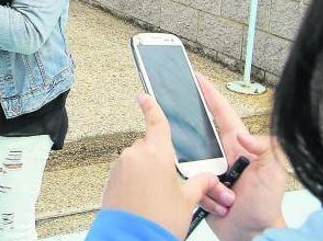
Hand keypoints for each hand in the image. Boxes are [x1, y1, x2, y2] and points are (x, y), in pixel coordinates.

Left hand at [101, 94, 220, 239]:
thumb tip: (210, 178)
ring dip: (147, 172)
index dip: (151, 106)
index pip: (156, 121)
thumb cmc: (158, 221)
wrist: (131, 238)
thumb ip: (200, 183)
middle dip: (160, 160)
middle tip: (171, 183)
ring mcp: (121, 167)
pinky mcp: (111, 180)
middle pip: (150, 147)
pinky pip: (127, 173)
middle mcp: (135, 155)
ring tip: (157, 197)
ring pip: (138, 161)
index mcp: (157, 152)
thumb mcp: (188, 201)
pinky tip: (144, 199)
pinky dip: (135, 181)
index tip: (144, 95)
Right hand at [196, 75, 287, 240]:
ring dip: (199, 175)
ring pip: (191, 161)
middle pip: (200, 134)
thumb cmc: (266, 207)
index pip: (222, 114)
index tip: (198, 79)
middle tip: (179, 123)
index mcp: (239, 147)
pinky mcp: (201, 187)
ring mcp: (211, 172)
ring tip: (220, 192)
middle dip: (191, 130)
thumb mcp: (274, 173)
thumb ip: (266, 148)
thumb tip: (244, 136)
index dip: (210, 95)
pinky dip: (197, 191)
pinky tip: (214, 202)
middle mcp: (223, 156)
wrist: (253, 234)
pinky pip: (189, 182)